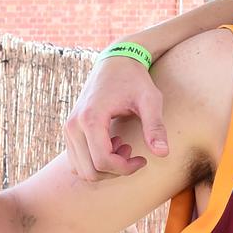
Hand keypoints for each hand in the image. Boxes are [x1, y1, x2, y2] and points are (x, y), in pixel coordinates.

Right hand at [63, 57, 168, 179]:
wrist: (116, 62)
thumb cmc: (135, 80)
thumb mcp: (151, 100)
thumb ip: (155, 127)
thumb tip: (163, 154)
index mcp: (90, 119)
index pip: (103, 161)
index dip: (126, 168)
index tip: (143, 159)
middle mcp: (73, 125)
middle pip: (89, 171)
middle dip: (115, 171)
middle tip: (134, 154)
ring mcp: (68, 128)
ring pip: (80, 169)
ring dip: (105, 167)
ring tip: (124, 147)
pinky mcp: (69, 130)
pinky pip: (77, 160)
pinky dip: (95, 161)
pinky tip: (112, 144)